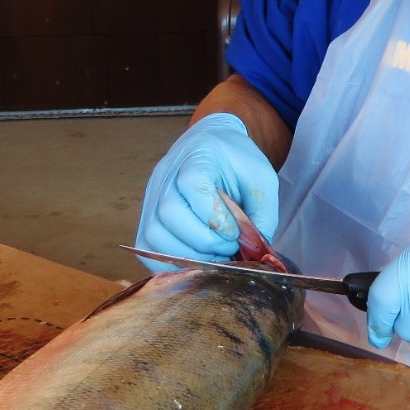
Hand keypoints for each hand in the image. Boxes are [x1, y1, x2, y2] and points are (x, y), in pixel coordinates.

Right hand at [134, 113, 278, 271]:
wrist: (215, 146)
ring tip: (214, 257)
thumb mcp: (262, 179)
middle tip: (228, 248)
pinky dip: (168, 264)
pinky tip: (195, 262)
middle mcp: (167, 174)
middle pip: (170, 213)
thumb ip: (263, 213)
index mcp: (198, 156)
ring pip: (154, 234)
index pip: (193, 185)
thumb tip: (257, 254)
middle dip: (204, 242)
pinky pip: (146, 248)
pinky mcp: (147, 216)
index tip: (235, 233)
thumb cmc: (238, 163)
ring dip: (187, 256)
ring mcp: (152, 196)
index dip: (216, 217)